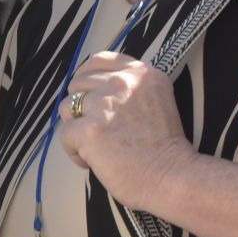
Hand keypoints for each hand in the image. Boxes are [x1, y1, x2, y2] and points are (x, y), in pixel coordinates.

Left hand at [58, 50, 196, 213]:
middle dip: (81, 107)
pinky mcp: (90, 128)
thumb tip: (92, 90)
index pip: (99, 60)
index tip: (89, 95)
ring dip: (76, 128)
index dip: (87, 78)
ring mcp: (105, 104)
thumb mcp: (155, 100)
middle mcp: (123, 82)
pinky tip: (91, 161)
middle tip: (98, 130)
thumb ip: (128, 89)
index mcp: (141, 73)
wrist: (172, 176)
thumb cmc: (164, 147)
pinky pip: (65, 134)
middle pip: (78, 83)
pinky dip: (74, 152)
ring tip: (96, 147)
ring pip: (67, 106)